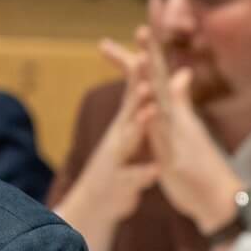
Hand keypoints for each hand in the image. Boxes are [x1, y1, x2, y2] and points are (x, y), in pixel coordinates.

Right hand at [54, 53, 160, 250]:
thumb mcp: (131, 136)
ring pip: (127, 142)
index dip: (141, 70)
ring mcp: (115, 161)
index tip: (149, 45)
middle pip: (129, 108)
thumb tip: (151, 80)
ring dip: (137, 126)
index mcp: (125, 126)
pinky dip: (143, 175)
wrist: (95, 206)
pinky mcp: (118, 185)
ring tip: (150, 112)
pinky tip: (155, 170)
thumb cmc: (119, 166)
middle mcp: (117, 138)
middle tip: (144, 63)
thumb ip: (141, 107)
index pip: (134, 93)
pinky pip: (132, 180)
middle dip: (137, 87)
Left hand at [113, 27, 244, 236]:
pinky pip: (167, 128)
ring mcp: (178, 132)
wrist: (219, 199)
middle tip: (142, 26)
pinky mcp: (179, 150)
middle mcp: (176, 117)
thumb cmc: (200, 169)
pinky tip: (154, 95)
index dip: (146, 55)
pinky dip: (159, 111)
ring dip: (153, 71)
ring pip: (162, 96)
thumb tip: (181, 77)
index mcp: (173, 113)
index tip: (139, 31)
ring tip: (144, 46)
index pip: (155, 78)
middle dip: (149, 52)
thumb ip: (180, 104)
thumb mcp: (183, 132)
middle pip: (158, 78)